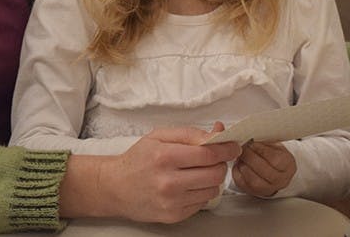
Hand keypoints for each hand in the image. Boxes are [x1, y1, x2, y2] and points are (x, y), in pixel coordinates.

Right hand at [64, 124, 239, 223]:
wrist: (115, 187)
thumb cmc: (138, 159)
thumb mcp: (159, 136)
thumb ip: (190, 133)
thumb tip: (218, 133)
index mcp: (165, 156)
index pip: (208, 154)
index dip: (226, 149)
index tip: (234, 146)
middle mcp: (168, 181)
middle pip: (215, 174)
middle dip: (220, 164)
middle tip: (213, 159)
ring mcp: (172, 202)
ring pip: (212, 190)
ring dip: (211, 179)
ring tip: (196, 172)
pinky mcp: (174, 216)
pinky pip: (202, 203)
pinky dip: (200, 192)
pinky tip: (187, 186)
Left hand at [231, 140, 296, 197]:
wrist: (275, 171)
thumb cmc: (273, 154)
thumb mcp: (275, 145)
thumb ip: (265, 141)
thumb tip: (251, 134)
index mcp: (288, 166)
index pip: (275, 159)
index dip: (261, 149)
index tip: (251, 141)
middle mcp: (281, 180)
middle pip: (263, 170)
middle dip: (249, 156)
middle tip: (241, 147)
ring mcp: (268, 189)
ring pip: (253, 180)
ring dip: (243, 165)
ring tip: (239, 155)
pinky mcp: (254, 192)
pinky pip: (243, 184)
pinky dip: (237, 172)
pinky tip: (238, 163)